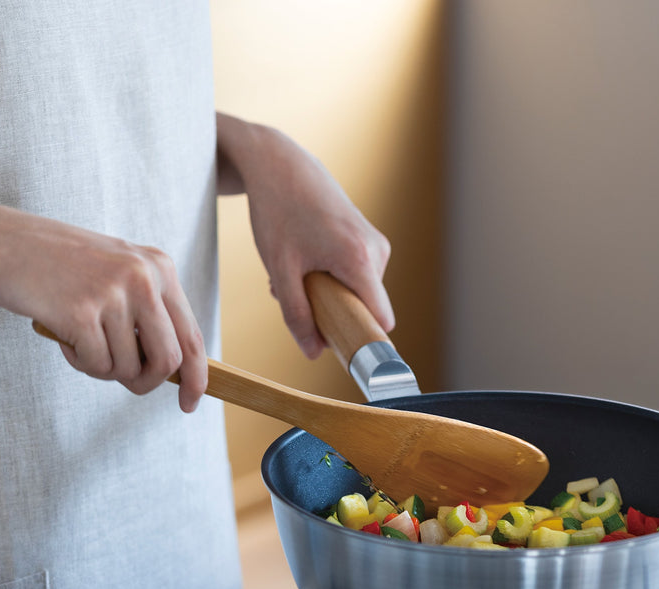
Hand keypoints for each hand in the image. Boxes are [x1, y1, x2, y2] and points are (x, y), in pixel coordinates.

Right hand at [0, 203, 207, 411]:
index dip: (197, 378)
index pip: (193, 337)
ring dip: (104, 368)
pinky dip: (80, 363)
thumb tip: (174, 368)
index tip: (189, 403)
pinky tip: (64, 337)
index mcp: (161, 268)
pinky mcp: (82, 312)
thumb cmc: (59, 265)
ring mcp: (114, 293)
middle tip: (125, 382)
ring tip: (81, 341)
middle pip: (169, 362)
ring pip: (128, 368)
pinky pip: (97, 365)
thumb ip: (149, 310)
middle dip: (147, 383)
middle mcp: (145, 278)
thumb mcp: (118, 272)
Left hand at [217, 115, 393, 357]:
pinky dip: (333, 278)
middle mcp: (377, 251)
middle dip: (335, 312)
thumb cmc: (277, 212)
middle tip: (300, 294)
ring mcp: (376, 243)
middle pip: (367, 307)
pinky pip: (358, 276)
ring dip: (330, 294)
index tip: (343, 350)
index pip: (381, 319)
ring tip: (298, 271)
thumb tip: (313, 353)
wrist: (279, 164)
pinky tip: (307, 259)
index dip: (365, 339)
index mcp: (360, 259)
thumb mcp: (280, 270)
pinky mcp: (370, 239)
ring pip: (361, 292)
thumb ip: (296, 315)